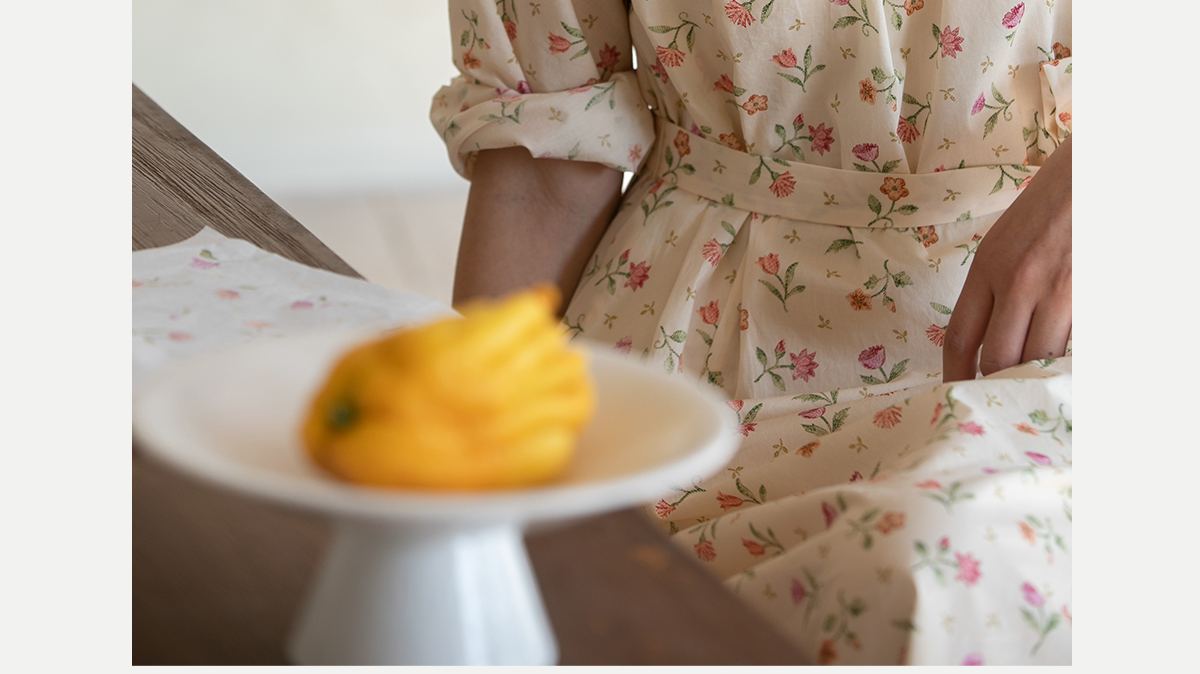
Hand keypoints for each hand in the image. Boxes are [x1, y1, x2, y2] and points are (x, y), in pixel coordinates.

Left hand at [943, 135, 1071, 381]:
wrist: (1097, 170)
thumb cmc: (1052, 203)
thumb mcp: (1006, 240)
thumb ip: (994, 285)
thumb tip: (989, 335)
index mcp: (988, 266)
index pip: (960, 337)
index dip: (955, 374)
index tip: (954, 393)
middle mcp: (1018, 282)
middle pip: (997, 359)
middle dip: (995, 386)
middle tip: (997, 402)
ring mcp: (1058, 290)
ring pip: (1037, 359)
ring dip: (1033, 378)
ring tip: (1030, 391)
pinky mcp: (1092, 294)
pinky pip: (1073, 346)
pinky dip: (1065, 361)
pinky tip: (1062, 369)